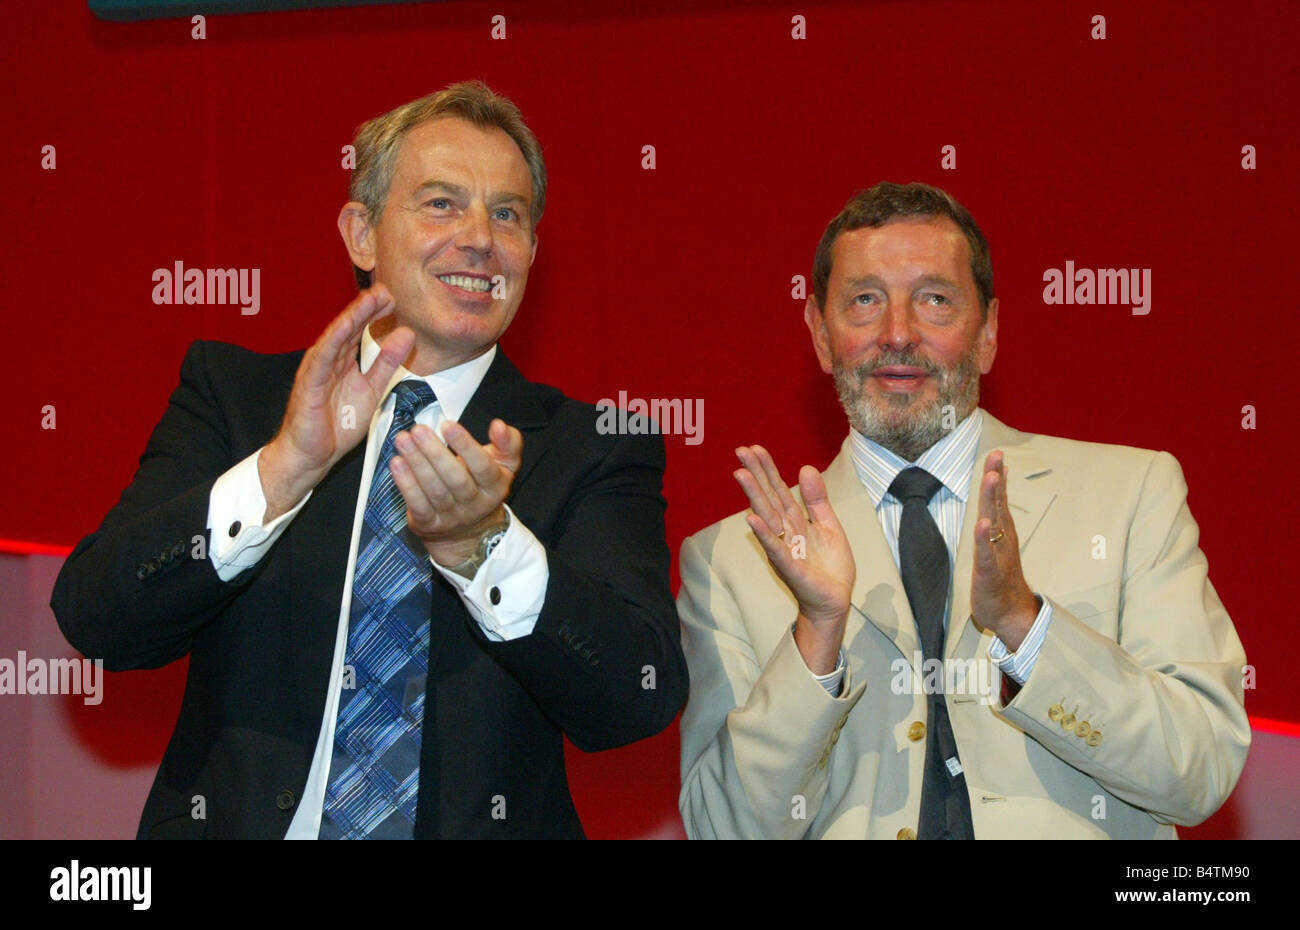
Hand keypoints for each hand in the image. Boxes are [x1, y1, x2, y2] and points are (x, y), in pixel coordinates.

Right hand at [260, 285, 414, 519]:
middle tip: (385, 289)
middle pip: (348, 328)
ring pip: (336, 337)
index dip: (375, 314)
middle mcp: (329, 361)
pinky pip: (322, 358)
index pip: (360, 332)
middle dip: (366, 308)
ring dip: (353, 316)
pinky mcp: (309, 384)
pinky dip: (334, 340)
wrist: (312, 456)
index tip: (394, 299)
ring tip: (370, 299)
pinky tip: (347, 325)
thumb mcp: (372, 390)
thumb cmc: (335, 426)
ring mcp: (317, 371)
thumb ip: (387, 364)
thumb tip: (406, 335)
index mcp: (343, 363)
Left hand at [390, 417, 522, 567]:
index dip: (466, 446)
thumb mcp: (504, 464)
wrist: (469, 531)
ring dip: (416, 464)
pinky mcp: (429, 524)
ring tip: (403, 440)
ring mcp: (451, 517)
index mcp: (495, 486)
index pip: (483, 466)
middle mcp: (475, 504)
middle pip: (456, 479)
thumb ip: (507, 442)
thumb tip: (499, 425)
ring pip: (434, 490)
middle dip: (435, 453)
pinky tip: (397, 463)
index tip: (447, 425)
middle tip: (419, 429)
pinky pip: (417, 504)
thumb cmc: (482, 485)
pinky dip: (406, 484)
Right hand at [735, 445, 855, 674]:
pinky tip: (752, 519)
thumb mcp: (828, 525)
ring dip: (753, 496)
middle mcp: (784, 531)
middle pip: (767, 497)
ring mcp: (784, 548)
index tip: (754, 448)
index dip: (767, 469)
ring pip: (766, 517)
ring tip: (741, 475)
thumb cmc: (829, 566)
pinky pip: (775, 548)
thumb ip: (816, 499)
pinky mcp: (790, 567)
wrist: (835, 599)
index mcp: (794, 520)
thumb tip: (805, 467)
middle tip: (740, 451)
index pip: (778, 490)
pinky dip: (763, 534)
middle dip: (755, 474)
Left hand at [971, 450, 1038, 650]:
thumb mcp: (997, 546)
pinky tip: (983, 525)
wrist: (1011, 615)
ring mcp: (998, 554)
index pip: (999, 500)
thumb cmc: (1001, 580)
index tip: (996, 453)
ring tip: (992, 479)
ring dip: (993, 501)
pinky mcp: (990, 572)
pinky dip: (984, 538)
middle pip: (998, 504)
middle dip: (995, 479)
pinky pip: (988, 553)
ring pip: (994, 523)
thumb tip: (995, 502)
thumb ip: (996, 523)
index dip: (996, 476)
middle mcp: (1003, 539)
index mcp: (1002, 532)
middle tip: (996, 455)